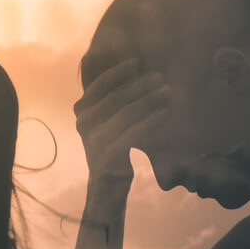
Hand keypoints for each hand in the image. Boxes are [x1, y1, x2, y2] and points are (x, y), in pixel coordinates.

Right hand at [73, 58, 171, 184]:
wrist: (105, 187)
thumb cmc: (112, 148)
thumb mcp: (106, 122)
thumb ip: (113, 100)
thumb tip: (138, 71)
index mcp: (82, 111)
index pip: (99, 85)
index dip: (118, 71)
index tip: (138, 61)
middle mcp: (84, 123)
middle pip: (116, 97)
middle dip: (140, 84)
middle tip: (160, 77)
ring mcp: (95, 140)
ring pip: (127, 112)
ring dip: (150, 99)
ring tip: (167, 91)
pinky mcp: (108, 155)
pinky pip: (134, 132)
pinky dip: (152, 120)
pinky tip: (165, 112)